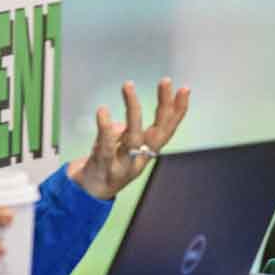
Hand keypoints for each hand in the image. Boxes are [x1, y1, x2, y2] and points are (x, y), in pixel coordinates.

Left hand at [72, 78, 190, 199]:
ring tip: (128, 85)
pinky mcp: (103, 167)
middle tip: (165, 81)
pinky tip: (102, 111)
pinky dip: (104, 128)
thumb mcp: (122, 145)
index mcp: (148, 151)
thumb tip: (124, 120)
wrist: (89, 193)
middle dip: (164, 106)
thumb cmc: (108, 164)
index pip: (168, 129)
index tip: (185, 89)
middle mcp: (140, 158)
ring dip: (133, 110)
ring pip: (133, 137)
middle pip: (158, 132)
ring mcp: (123, 165)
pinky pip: (105, 146)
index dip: (178, 111)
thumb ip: (127, 131)